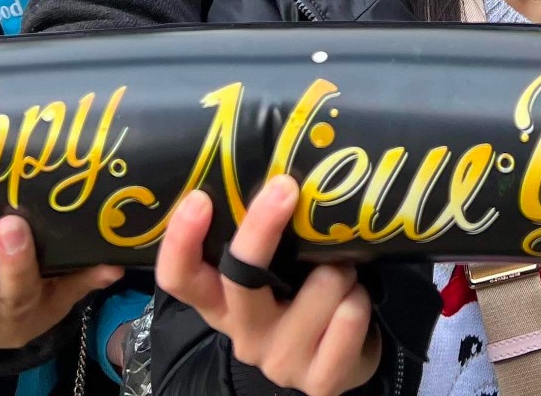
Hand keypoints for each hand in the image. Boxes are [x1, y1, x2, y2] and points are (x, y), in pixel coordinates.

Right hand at [155, 175, 378, 395]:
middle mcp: (242, 333)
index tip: (198, 197)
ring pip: (319, 288)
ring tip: (344, 272)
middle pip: (239, 279)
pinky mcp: (319, 381)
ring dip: (341, 269)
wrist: (344, 358)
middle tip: (285, 187)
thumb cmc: (304, 294)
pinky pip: (348, 318)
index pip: (180, 278)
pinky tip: (355, 301)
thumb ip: (265, 236)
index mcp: (221, 303)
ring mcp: (278, 361)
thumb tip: (275, 165)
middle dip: (262, 229)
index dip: (181, 241)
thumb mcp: (276, 269)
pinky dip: (360, 298)